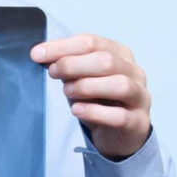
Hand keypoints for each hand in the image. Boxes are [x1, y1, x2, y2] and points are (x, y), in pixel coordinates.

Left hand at [30, 34, 150, 160]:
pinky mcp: (137, 122)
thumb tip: (39, 53)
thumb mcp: (80, 79)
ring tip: (67, 92)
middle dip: (73, 65)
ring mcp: (139, 97)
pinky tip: (77, 110)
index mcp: (120, 55)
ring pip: (119, 85)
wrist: (118, 134)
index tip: (37, 54)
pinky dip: (95, 112)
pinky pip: (119, 116)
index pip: (92, 42)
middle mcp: (134, 72)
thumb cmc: (98, 101)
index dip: (62, 47)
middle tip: (52, 73)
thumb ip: (66, 66)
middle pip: (106, 61)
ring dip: (87, 87)